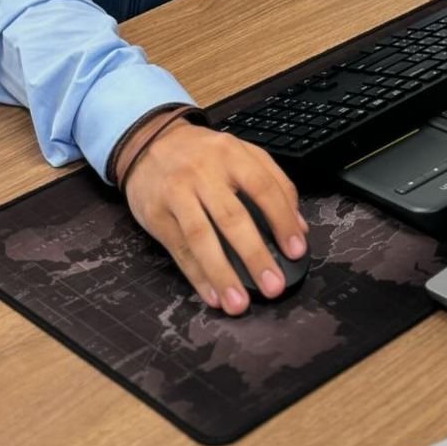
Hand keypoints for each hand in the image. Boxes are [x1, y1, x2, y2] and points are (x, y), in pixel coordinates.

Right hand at [117, 118, 307, 314]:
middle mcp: (203, 172)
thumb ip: (273, 182)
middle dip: (255, 255)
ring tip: (239, 303)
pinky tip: (213, 296)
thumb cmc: (202, 153)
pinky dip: (197, 276)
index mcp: (232, 155)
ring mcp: (177, 193)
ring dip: (222, 274)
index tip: (296, 250)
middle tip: (273, 286)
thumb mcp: (240, 153)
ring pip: (201, 237)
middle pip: (232, 217)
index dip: (282, 220)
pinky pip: (178, 250)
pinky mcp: (156, 214)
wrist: (148, 141)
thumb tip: (298, 226)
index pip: (263, 188)